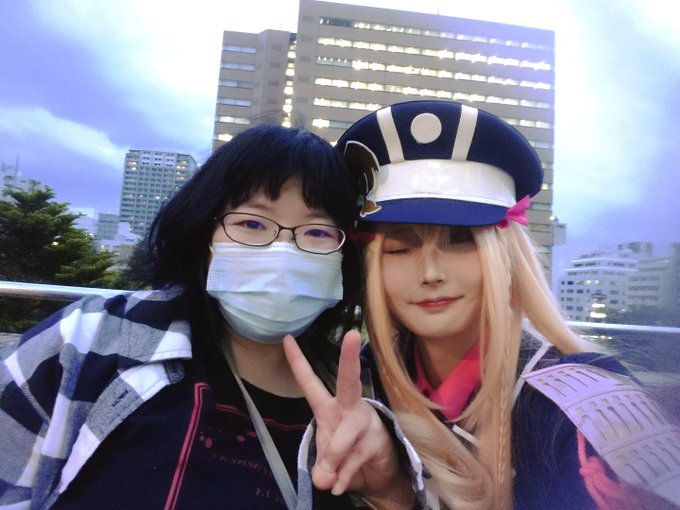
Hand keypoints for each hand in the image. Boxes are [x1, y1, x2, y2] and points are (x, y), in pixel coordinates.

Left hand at [283, 331, 413, 506]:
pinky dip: (342, 479)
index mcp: (330, 406)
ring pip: (341, 440)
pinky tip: (340, 485)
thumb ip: (321, 463)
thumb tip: (324, 478)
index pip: (310, 382)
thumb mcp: (327, 457)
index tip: (287, 338)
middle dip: (349, 359)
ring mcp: (364, 423)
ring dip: (332, 462)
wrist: (380, 469)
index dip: (297, 361)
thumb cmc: (347, 451)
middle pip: (348, 380)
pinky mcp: (375, 443)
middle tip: (352, 334)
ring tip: (332, 478)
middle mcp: (349, 408)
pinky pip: (351, 464)